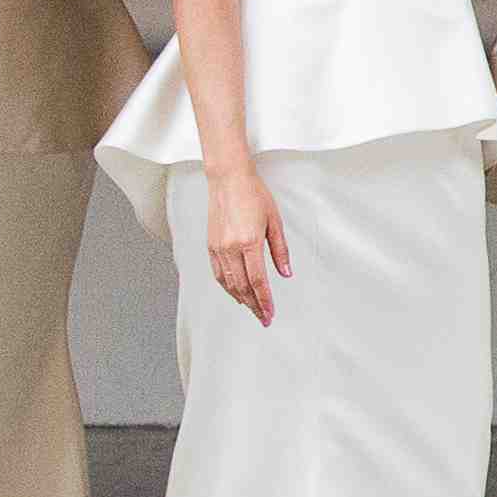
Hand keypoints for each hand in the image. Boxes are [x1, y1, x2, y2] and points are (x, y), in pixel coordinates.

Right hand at [202, 155, 289, 322]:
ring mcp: (218, 248)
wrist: (228, 179)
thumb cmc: (254, 195)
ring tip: (252, 309)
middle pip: (242, 287)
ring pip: (228, 283)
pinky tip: (235, 292)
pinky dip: (227, 287)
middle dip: (254, 305)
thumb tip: (286, 273)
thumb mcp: (274, 221)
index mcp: (249, 242)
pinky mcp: (211, 245)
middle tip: (263, 318)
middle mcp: (231, 248)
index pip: (258, 281)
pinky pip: (218, 273)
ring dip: (241, 299)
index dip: (265, 300)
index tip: (270, 313)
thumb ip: (280, 250)